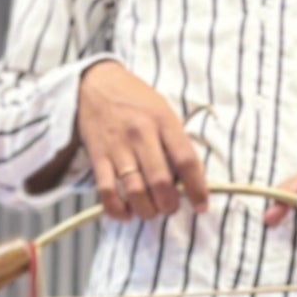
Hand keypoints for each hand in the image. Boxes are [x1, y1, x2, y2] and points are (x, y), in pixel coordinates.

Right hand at [77, 62, 209, 221]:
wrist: (95, 83)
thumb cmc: (136, 101)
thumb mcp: (163, 110)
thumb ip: (175, 141)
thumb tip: (188, 180)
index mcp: (163, 121)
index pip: (186, 160)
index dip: (197, 189)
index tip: (201, 206)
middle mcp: (141, 134)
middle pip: (161, 182)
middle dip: (169, 205)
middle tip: (170, 208)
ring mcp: (118, 147)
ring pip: (135, 191)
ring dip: (147, 210)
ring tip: (151, 211)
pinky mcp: (98, 157)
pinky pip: (107, 192)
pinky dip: (118, 210)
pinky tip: (127, 213)